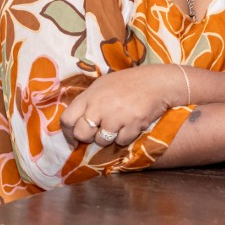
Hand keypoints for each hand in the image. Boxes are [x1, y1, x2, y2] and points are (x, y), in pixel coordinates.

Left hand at [59, 65, 182, 147]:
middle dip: (89, 137)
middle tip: (100, 132)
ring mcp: (117, 115)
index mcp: (90, 95)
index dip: (68, 133)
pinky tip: (132, 124)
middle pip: (82, 134)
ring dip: (109, 137)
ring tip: (120, 124)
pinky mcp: (133, 124)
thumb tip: (75, 127)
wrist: (158, 82)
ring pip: (102, 141)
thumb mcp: (103, 86)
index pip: (67, 119)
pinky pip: (121, 141)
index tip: (74, 141)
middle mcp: (100, 105)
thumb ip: (88, 103)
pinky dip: (126, 136)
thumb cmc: (128, 84)